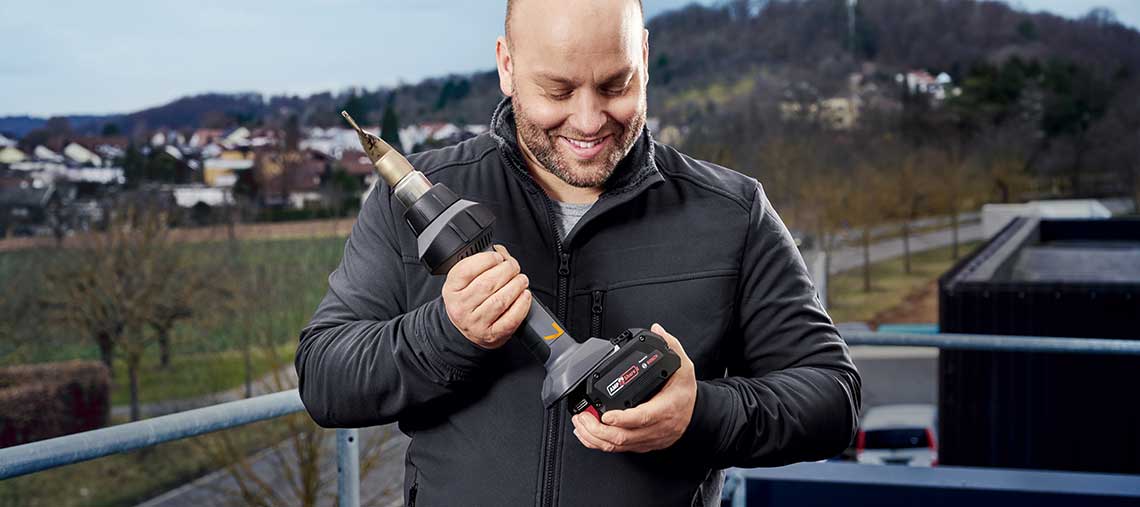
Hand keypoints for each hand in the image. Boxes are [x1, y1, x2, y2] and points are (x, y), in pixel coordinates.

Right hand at [442, 245, 531, 348]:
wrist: (467, 330)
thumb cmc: (468, 301)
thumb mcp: (465, 280)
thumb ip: (482, 262)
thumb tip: (501, 251)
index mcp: (452, 290)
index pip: (466, 270)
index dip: (486, 260)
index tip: (498, 257)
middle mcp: (461, 308)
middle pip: (487, 284)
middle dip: (506, 271)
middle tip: (514, 267)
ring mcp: (476, 323)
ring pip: (500, 300)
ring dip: (516, 286)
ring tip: (521, 280)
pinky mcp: (492, 335)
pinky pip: (510, 319)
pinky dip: (522, 305)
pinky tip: (524, 295)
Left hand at [570, 323, 696, 452]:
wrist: (699, 415)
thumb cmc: (686, 393)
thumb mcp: (685, 366)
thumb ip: (671, 345)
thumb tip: (657, 329)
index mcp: (665, 408)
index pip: (642, 417)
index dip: (622, 419)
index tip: (605, 415)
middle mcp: (656, 427)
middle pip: (624, 437)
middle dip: (597, 430)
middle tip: (582, 418)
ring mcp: (648, 439)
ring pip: (618, 446)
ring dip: (595, 438)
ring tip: (580, 424)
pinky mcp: (642, 444)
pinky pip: (619, 449)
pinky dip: (601, 443)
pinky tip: (588, 434)